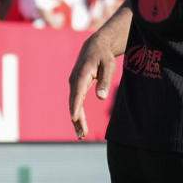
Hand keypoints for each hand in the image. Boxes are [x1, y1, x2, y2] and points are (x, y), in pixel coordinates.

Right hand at [67, 23, 125, 139]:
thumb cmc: (104, 56)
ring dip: (77, 120)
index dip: (76, 106)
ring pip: (74, 105)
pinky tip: (80, 125)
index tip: (74, 118)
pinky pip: (76, 103)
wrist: (95, 46)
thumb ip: (104, 81)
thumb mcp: (109, 66)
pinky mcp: (77, 87)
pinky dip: (78, 114)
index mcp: (82, 75)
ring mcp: (74, 84)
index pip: (77, 93)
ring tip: (81, 135)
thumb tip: (101, 97)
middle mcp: (75, 81)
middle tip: (82, 135)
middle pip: (74, 103)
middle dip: (77, 119)